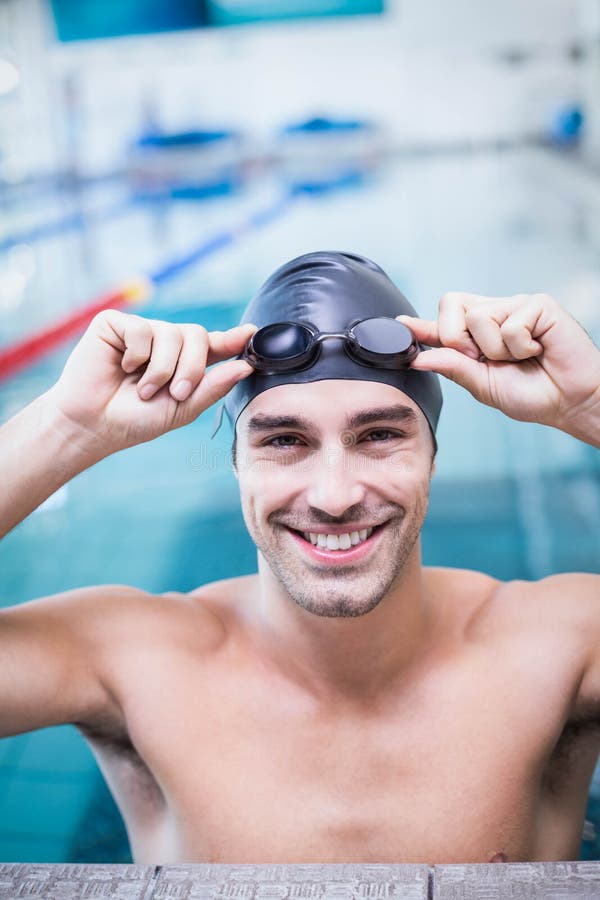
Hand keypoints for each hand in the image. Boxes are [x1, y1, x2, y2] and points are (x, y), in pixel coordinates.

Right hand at [46, 309, 256, 455]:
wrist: (93, 424)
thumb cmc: (135, 419)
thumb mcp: (182, 408)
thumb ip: (212, 387)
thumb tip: (244, 367)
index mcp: (184, 362)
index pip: (214, 344)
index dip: (234, 339)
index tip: (252, 334)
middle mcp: (165, 342)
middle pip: (197, 335)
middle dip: (192, 367)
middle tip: (176, 392)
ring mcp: (141, 331)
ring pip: (171, 333)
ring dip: (161, 369)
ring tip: (142, 389)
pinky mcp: (116, 324)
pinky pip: (142, 330)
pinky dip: (137, 356)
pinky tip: (123, 368)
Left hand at [397, 292, 599, 438]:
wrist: (570, 402)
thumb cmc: (532, 394)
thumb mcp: (484, 385)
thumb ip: (453, 368)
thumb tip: (419, 357)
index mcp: (478, 335)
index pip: (443, 323)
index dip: (421, 325)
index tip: (398, 324)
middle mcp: (494, 314)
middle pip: (452, 307)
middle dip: (459, 339)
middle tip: (487, 359)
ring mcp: (515, 306)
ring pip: (479, 318)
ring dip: (497, 350)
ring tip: (522, 357)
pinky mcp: (538, 304)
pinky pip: (510, 324)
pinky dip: (521, 346)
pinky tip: (539, 349)